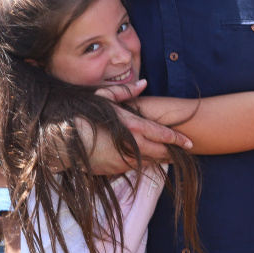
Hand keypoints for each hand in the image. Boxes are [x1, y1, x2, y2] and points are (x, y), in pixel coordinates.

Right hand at [76, 79, 191, 174]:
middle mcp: (133, 144)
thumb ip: (126, 91)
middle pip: (161, 151)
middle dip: (174, 152)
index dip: (178, 139)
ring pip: (150, 162)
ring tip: (171, 158)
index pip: (163, 134)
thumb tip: (144, 83)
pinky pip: (135, 167)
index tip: (190, 142)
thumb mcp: (104, 97)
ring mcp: (125, 159)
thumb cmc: (82, 115)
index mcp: (133, 125)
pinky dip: (143, 164)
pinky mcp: (116, 169)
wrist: (63, 141)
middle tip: (184, 153)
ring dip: (161, 160)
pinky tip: (145, 160)